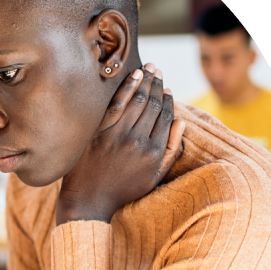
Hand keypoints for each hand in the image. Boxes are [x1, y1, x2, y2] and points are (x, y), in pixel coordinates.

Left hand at [56, 63, 184, 224]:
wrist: (88, 200)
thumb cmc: (122, 190)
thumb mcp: (153, 176)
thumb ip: (170, 150)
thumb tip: (182, 122)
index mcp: (153, 151)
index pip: (165, 117)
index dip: (168, 99)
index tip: (168, 88)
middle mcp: (137, 141)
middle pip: (152, 105)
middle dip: (157, 85)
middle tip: (158, 71)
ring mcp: (116, 135)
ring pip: (136, 101)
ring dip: (145, 81)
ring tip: (148, 69)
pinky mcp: (98, 132)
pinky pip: (115, 105)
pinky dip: (126, 88)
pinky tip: (132, 76)